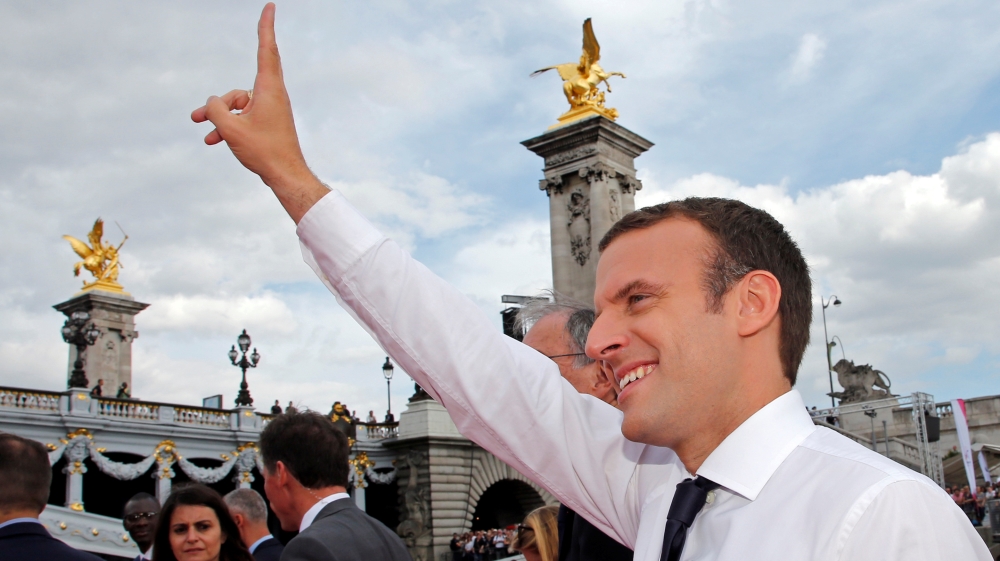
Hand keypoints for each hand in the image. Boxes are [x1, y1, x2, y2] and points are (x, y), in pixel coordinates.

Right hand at [191, 3, 327, 221]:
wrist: (285, 175)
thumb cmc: (264, 151)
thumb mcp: (231, 128)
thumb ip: (216, 109)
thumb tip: (212, 103)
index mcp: (269, 89)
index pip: (266, 49)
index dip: (266, 27)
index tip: (270, 6)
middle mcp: (271, 95)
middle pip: (238, 90)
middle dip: (218, 104)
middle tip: (196, 119)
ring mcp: (269, 109)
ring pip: (237, 106)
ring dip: (220, 120)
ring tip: (205, 135)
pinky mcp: (267, 122)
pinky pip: (243, 117)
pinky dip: (229, 127)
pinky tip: (213, 141)